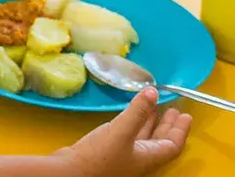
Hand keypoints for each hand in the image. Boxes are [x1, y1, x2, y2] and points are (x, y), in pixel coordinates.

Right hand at [60, 88, 191, 176]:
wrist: (71, 172)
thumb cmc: (100, 156)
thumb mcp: (121, 131)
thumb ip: (137, 111)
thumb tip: (153, 91)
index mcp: (148, 157)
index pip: (172, 144)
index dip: (180, 130)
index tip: (186, 115)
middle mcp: (139, 158)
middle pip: (160, 142)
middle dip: (167, 125)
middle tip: (173, 110)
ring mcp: (125, 156)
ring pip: (145, 138)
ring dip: (151, 123)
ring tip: (154, 108)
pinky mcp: (110, 152)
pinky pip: (130, 136)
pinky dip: (135, 124)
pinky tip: (129, 115)